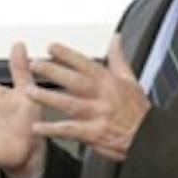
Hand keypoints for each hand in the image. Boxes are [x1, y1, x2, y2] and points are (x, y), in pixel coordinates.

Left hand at [27, 34, 149, 161]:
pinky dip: (53, 129)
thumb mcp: (131, 80)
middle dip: (53, 71)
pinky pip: (70, 131)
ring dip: (48, 98)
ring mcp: (98, 115)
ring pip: (69, 104)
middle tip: (35, 65)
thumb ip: (119, 59)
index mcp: (109, 82)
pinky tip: (38, 127)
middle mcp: (102, 97)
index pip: (86, 64)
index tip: (51, 47)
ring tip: (30, 92)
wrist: (148, 139)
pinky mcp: (94, 134)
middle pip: (74, 81)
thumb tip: (115, 39)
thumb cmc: (138, 112)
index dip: (68, 55)